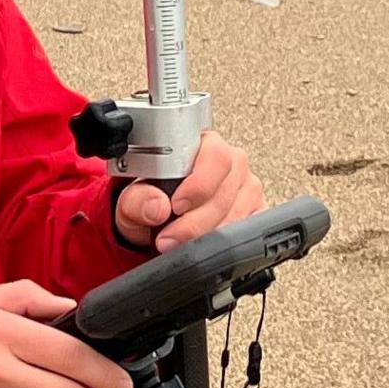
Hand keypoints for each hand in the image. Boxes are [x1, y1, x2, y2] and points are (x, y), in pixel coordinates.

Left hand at [115, 131, 264, 253]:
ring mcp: (247, 187)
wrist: (156, 222)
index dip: (197, 185)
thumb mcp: (133, 199)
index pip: (215, 157)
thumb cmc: (150, 201)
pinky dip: (225, 243)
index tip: (175, 206)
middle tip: (169, 237)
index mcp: (203, 144)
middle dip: (195, 222)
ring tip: (179, 243)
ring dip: (206, 235)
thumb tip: (156, 206)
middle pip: (225, 192)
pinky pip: (249, 229)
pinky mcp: (256, 211)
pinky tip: (204, 243)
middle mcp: (231, 162)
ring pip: (236, 215)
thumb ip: (137, 199)